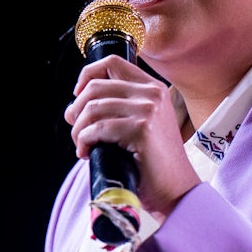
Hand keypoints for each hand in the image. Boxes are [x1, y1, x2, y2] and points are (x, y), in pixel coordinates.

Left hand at [65, 54, 199, 222]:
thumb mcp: (144, 123)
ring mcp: (148, 110)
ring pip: (92, 107)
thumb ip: (122, 106)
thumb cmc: (154, 163)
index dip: (87, 76)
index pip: (112, 62)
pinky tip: (88, 152)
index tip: (79, 97)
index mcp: (154, 88)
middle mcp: (153, 93)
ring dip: (78, 130)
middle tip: (77, 130)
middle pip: (96, 86)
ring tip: (83, 145)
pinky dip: (85, 141)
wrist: (175, 189)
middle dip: (77, 110)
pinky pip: (97, 128)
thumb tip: (78, 105)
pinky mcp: (141, 129)